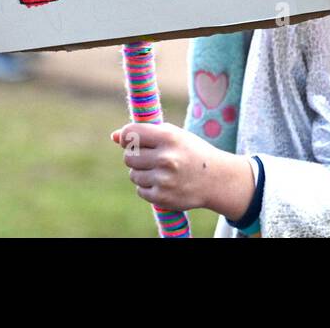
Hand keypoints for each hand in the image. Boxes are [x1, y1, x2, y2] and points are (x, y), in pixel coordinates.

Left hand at [111, 122, 255, 218]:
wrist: (215, 179)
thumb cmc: (191, 152)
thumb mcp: (173, 135)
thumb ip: (145, 133)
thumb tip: (114, 136)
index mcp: (168, 137)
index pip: (130, 133)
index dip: (126, 137)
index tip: (130, 140)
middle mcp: (165, 158)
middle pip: (128, 156)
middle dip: (135, 156)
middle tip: (151, 156)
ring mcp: (163, 179)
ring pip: (133, 174)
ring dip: (142, 172)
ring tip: (160, 170)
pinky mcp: (162, 197)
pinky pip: (140, 190)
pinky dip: (147, 187)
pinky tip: (163, 182)